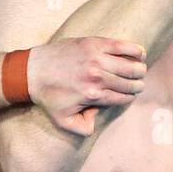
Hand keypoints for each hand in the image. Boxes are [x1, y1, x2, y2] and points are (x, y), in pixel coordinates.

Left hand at [25, 37, 146, 135]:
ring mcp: (95, 58)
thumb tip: (97, 123)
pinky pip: (122, 46)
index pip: (123, 97)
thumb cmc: (49, 96)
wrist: (33, 71)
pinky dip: (135, 50)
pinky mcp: (93, 43)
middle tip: (138, 84)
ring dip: (139, 69)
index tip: (130, 95)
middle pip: (129, 82)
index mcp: (93, 95)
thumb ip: (83, 128)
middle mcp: (96, 76)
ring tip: (140, 70)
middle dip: (137, 85)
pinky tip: (140, 53)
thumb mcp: (63, 120)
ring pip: (129, 65)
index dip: (129, 97)